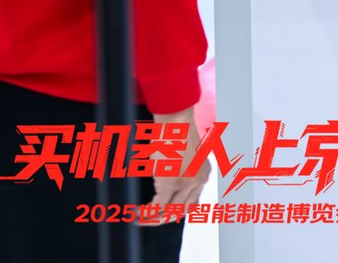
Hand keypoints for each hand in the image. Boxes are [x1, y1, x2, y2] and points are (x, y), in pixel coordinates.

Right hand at [144, 107, 208, 223]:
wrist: (175, 118)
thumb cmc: (175, 131)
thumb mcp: (183, 154)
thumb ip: (181, 170)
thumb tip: (163, 186)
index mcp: (203, 173)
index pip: (193, 203)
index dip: (174, 211)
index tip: (159, 214)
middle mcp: (199, 180)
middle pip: (182, 211)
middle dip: (161, 218)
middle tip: (145, 219)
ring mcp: (187, 182)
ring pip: (169, 213)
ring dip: (152, 219)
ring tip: (137, 218)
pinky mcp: (171, 182)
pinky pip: (157, 207)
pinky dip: (145, 213)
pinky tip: (134, 212)